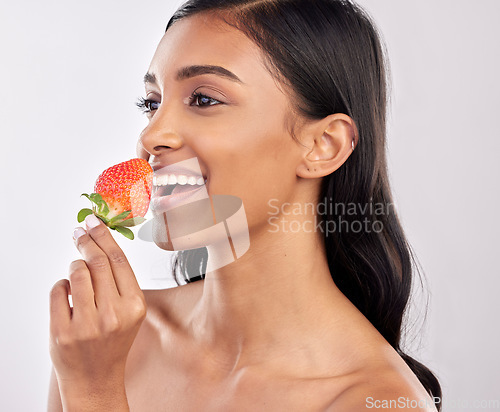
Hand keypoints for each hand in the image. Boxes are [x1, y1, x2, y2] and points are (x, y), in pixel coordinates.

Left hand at [49, 214, 145, 406]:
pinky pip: (58, 290)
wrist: (96, 378)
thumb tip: (99, 244)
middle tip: (80, 231)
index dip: (104, 237)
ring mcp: (87, 324)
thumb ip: (119, 283)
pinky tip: (68, 292)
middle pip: (98, 262)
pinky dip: (61, 285)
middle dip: (86, 241)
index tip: (94, 222)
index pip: (119, 261)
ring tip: (77, 270)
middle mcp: (114, 314)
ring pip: (77, 273)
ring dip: (75, 265)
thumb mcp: (129, 312)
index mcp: (135, 306)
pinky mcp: (63, 332)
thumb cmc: (113, 341)